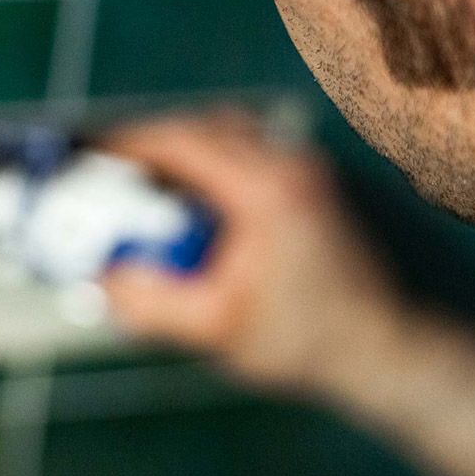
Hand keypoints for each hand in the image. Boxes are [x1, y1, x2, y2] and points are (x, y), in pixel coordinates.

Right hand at [101, 109, 399, 393]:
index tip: (90, 154)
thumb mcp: (215, 329)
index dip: (128, 143)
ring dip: (184, 154)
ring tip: (149, 194)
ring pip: (228, 134)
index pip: (182, 140)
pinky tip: (196, 209)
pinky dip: (212, 166)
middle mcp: (290, 164)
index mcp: (265, 189)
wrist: (384, 348)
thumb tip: (102, 278)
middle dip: (151, 147)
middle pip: (202, 127)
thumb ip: (150, 303)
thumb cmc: (305, 341)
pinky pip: (248, 152)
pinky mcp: (311, 182)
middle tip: (110, 175)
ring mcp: (306, 169)